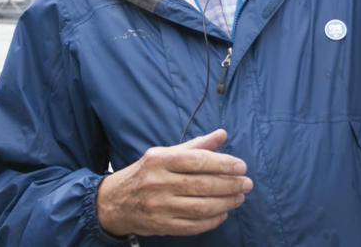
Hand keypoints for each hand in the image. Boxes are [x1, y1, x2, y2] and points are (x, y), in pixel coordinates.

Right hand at [95, 129, 252, 236]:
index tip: (242, 167)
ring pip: (201, 207)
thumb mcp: (165, 154)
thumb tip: (222, 134)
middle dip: (230, 185)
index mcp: (160, 160)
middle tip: (247, 184)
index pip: (198, 160)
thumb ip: (196, 145)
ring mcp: (158, 206)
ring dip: (226, 203)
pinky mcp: (160, 225)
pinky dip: (212, 221)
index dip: (224, 164)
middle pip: (203, 185)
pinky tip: (222, 214)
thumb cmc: (146, 173)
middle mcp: (158, 182)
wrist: (114, 201)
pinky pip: (193, 226)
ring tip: (239, 198)